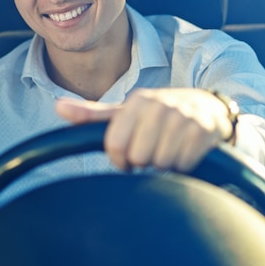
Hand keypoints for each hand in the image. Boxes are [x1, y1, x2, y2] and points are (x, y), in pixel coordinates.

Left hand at [54, 88, 233, 171]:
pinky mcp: (204, 130)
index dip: (120, 159)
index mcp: (138, 100)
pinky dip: (183, 164)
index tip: (127, 157)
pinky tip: (184, 151)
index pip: (115, 144)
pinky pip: (184, 163)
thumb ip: (91, 115)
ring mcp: (184, 116)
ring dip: (164, 163)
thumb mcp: (125, 113)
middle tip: (152, 150)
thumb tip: (57, 107)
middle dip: (144, 160)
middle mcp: (160, 104)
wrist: (207, 109)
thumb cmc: (156, 116)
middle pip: (138, 156)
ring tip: (169, 148)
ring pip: (161, 162)